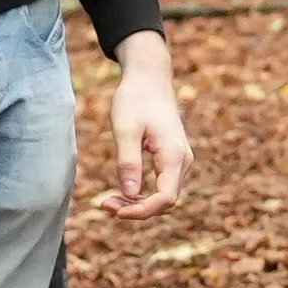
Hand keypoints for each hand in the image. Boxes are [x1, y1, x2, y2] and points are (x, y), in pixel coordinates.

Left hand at [102, 31, 192, 211]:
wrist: (149, 77)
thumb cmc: (135, 98)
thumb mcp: (126, 129)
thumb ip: (129, 162)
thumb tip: (130, 195)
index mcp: (174, 155)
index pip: (165, 198)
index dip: (141, 210)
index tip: (115, 210)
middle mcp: (182, 160)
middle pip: (165, 200)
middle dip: (136, 208)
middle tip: (104, 205)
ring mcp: (179, 159)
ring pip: (163, 194)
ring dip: (138, 202)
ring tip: (108, 201)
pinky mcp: (171, 157)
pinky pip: (161, 184)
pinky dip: (141, 192)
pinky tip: (121, 192)